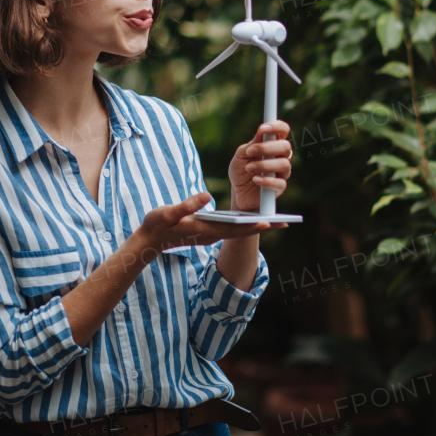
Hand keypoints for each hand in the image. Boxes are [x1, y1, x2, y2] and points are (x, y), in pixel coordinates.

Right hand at [136, 192, 287, 254]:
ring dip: (255, 226)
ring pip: (238, 231)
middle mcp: (212, 235)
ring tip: (275, 220)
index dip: (253, 225)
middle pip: (242, 232)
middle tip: (285, 223)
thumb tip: (206, 196)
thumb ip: (186, 205)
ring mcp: (210, 235)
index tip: (271, 222)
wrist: (149, 240)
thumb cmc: (157, 224)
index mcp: (205, 230)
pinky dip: (243, 224)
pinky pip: (231, 229)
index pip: (235, 229)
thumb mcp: (168, 213)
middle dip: (263, 227)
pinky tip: (251, 217)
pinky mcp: (207, 232)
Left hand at [229, 120, 292, 211]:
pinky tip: (255, 179)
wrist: (238, 192)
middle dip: (267, 147)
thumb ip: (252, 144)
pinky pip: (280, 183)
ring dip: (264, 165)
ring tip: (249, 168)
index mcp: (273, 145)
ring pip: (284, 164)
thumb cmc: (241, 170)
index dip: (277, 126)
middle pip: (286, 146)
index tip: (263, 128)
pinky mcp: (279, 188)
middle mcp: (281, 157)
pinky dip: (266, 181)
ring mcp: (282, 172)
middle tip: (250, 151)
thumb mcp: (241, 155)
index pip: (283, 130)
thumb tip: (262, 130)